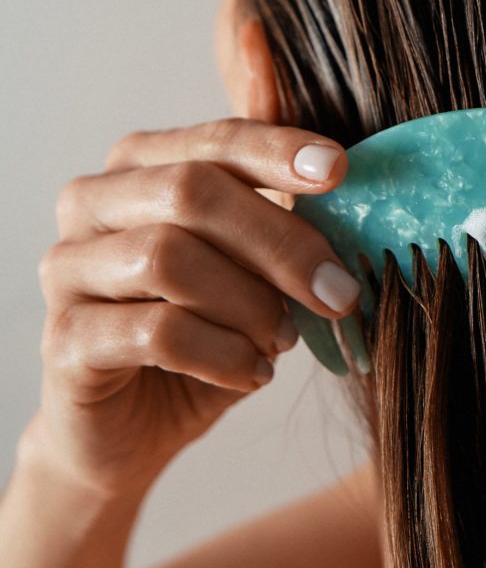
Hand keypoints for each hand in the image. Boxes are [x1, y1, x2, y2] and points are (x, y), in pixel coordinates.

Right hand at [28, 118, 357, 496]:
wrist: (136, 426)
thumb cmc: (203, 328)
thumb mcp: (251, 263)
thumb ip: (282, 207)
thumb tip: (340, 167)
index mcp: (139, 166)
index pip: (214, 140)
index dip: (277, 150)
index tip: (339, 169)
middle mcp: (92, 203)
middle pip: (190, 191)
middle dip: (279, 241)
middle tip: (338, 290)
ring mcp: (67, 268)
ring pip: (169, 257)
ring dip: (249, 303)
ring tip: (284, 339)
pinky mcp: (63, 339)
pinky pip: (156, 332)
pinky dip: (223, 353)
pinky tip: (253, 373)